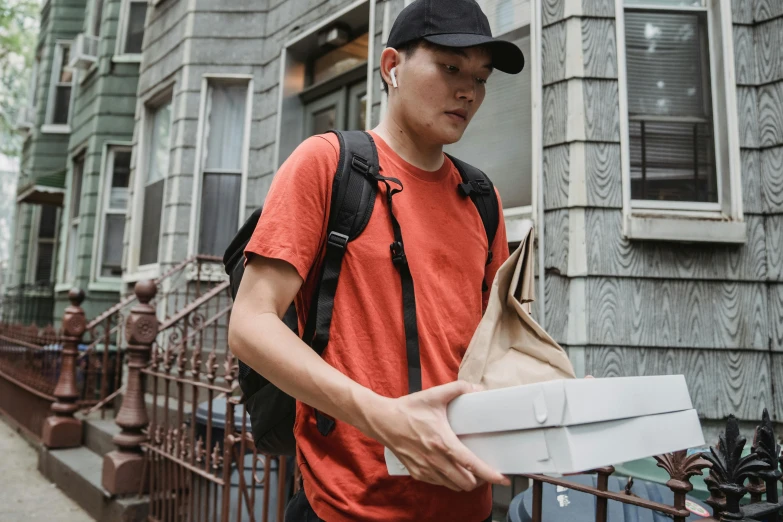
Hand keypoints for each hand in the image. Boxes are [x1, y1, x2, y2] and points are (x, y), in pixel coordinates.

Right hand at [363, 380, 510, 491]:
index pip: (471, 464)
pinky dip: (448, 481)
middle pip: (465, 482)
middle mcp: (435, 460)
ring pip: (453, 486)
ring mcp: (425, 469)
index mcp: (442, 442)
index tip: (502, 478)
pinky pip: (439, 484)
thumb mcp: (433, 395)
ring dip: (464, 482)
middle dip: (479, 480)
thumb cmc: (408, 410)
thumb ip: (457, 388)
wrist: (382, 420)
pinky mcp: (417, 472)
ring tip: (469, 472)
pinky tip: (450, 469)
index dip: (490, 474)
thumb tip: (476, 388)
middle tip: (484, 471)